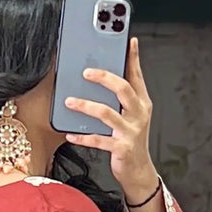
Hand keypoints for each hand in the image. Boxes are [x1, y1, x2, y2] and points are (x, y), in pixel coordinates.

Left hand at [62, 35, 157, 204]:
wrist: (139, 171)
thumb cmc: (130, 140)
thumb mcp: (131, 115)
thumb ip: (123, 96)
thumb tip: (108, 73)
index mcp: (142, 102)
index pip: (137, 75)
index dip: (132, 57)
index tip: (127, 40)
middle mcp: (138, 114)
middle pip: (123, 89)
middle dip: (104, 77)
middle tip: (86, 72)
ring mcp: (130, 132)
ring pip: (107, 113)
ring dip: (86, 105)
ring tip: (69, 101)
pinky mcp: (121, 149)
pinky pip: (98, 140)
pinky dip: (83, 136)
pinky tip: (70, 133)